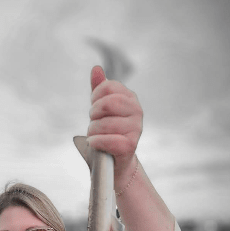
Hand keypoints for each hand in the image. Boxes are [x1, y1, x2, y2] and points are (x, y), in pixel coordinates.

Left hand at [87, 65, 142, 190]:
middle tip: (94, 123)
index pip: (108, 86)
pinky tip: (95, 144)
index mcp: (130, 98)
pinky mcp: (130, 146)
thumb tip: (96, 69)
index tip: (95, 109)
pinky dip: (96, 143)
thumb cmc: (107, 133)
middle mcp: (137, 111)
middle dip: (93, 115)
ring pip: (103, 123)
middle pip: (106, 103)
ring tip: (96, 137)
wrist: (114, 162)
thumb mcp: (102, 110)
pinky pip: (108, 140)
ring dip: (92, 132)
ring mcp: (136, 128)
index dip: (95, 97)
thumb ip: (99, 90)